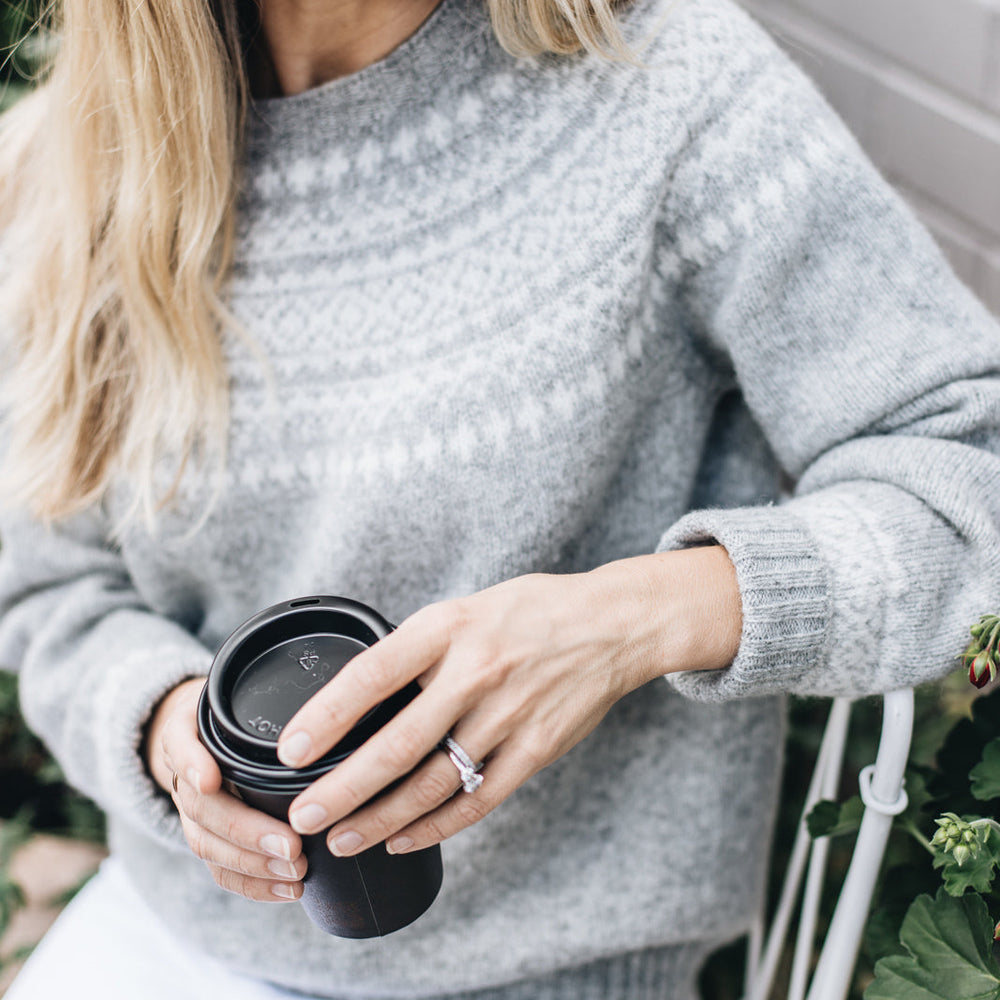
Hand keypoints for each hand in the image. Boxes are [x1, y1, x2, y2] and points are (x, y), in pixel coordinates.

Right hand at [145, 677, 307, 901]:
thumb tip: (333, 707)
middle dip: (246, 832)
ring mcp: (192, 811)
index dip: (192, 764)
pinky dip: (253, 884)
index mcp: (187, 732)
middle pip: (202, 809)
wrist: (200, 731)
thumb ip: (269, 696)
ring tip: (296, 873)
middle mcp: (185, 774)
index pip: (181, 746)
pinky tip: (287, 890)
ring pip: (208, 845)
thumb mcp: (241, 690)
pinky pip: (219, 869)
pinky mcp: (206, 838)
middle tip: (291, 846)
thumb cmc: (238, 707)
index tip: (211, 779)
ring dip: (253, 865)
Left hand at [275, 546, 739, 857]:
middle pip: (398, 744)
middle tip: (303, 816)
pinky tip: (401, 841)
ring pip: (434, 783)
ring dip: (382, 819)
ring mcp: (509, 715)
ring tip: (342, 839)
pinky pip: (478, 799)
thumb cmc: (529, 612)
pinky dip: (436, 827)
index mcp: (449, 628)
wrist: (612, 624)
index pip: (374, 674)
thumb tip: (359, 699)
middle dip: (344, 788)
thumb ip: (419, 651)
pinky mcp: (536, 749)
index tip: (292, 749)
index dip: (328, 715)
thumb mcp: (465, 609)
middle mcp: (476, 672)